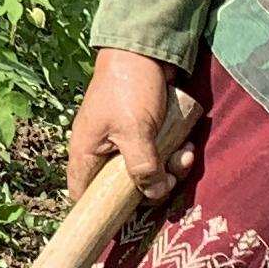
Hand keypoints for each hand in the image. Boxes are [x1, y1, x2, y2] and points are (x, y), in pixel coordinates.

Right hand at [64, 48, 194, 204]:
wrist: (143, 50)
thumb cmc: (128, 90)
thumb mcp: (135, 131)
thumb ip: (143, 168)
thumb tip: (155, 195)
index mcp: (86, 153)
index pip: (83, 196)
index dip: (102, 212)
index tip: (131, 217)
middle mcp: (101, 151)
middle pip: (123, 188)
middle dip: (152, 186)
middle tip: (172, 176)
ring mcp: (122, 141)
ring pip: (145, 171)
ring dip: (169, 168)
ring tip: (184, 154)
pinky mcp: (142, 132)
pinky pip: (157, 154)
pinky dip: (172, 153)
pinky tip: (186, 144)